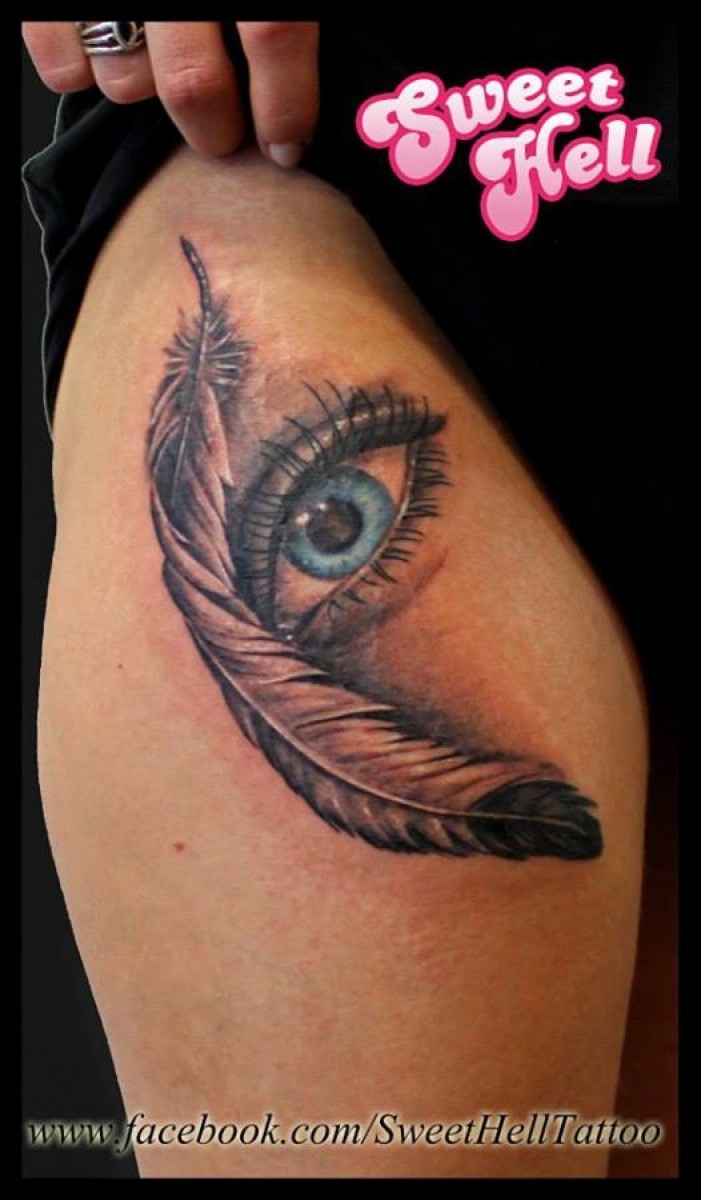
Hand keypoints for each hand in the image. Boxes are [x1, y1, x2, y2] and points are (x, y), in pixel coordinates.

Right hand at [22, 21, 319, 165]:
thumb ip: (296, 9)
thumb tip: (346, 76)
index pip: (275, 32)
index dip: (286, 105)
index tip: (289, 147)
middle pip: (193, 80)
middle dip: (214, 130)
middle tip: (222, 136)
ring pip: (125, 79)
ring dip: (145, 94)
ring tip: (157, 71)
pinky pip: (59, 59)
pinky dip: (80, 74)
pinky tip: (102, 58)